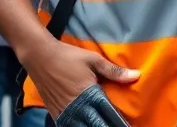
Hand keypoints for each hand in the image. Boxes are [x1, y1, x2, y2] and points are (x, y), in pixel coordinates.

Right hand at [22, 38, 138, 117]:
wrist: (39, 56)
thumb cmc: (68, 56)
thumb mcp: (93, 60)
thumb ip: (114, 71)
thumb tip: (137, 75)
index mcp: (89, 94)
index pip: (107, 114)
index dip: (117, 122)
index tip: (125, 125)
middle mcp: (77, 106)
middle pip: (94, 124)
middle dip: (103, 125)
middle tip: (112, 125)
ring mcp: (64, 112)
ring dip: (89, 126)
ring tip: (98, 124)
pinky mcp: (55, 113)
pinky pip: (66, 126)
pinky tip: (82, 124)